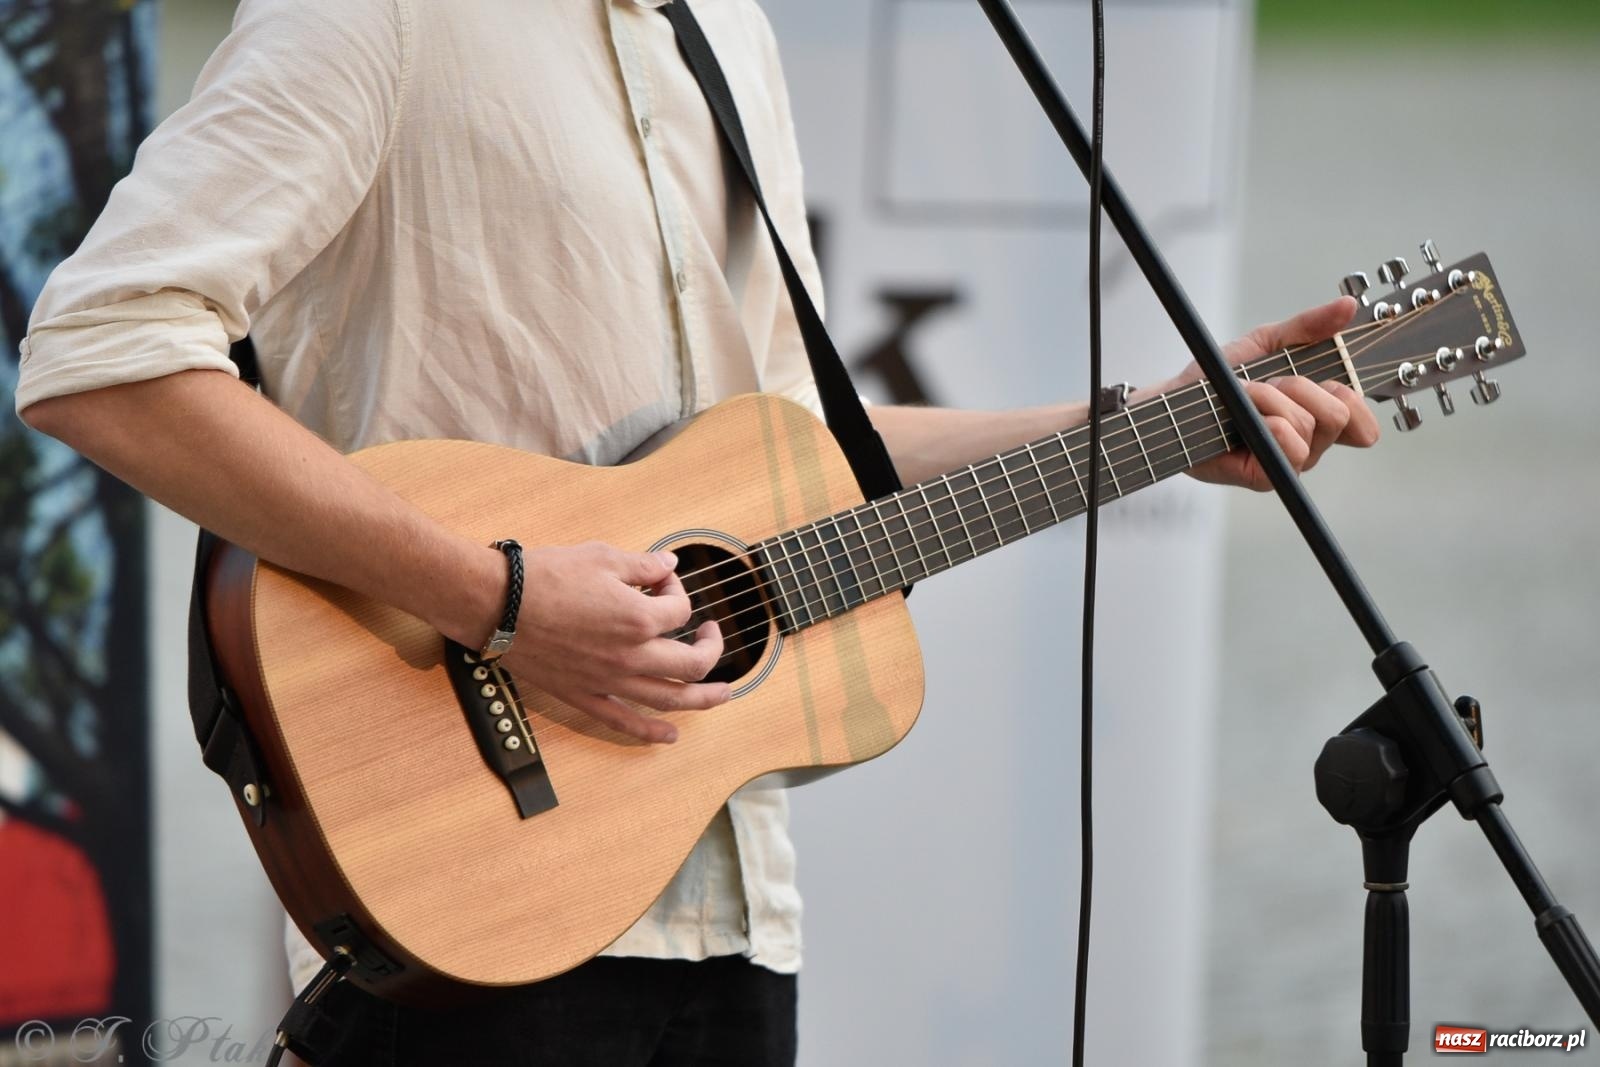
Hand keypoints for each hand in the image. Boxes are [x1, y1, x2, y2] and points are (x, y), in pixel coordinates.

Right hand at [495, 542, 726, 743]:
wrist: (495, 604)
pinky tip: (670, 736)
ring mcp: (608, 682)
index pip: (680, 611)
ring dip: (703, 699)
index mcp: (638, 619)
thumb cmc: (544, 577)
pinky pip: (624, 723)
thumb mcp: (601, 557)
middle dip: (711, 647)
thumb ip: (643, 565)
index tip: (661, 580)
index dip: (677, 591)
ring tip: (721, 694)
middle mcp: (631, 656)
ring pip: (670, 701)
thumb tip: (668, 565)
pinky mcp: (584, 696)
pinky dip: (650, 733)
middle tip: (711, 634)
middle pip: (693, 664)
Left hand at [1161, 296, 1380, 490]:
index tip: (1331, 380)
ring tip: (1245, 396)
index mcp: (1315, 418)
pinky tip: (1244, 416)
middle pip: (1339, 416)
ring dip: (1272, 399)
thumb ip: (1307, 328)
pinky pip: (1289, 450)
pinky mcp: (1265, 477)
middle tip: (1267, 383)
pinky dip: (1267, 421)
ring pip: (1309, 426)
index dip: (1357, 402)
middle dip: (1301, 387)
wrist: (1174, 400)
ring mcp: (1287, 463)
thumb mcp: (1266, 343)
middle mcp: (1308, 444)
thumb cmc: (1218, 379)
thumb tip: (1347, 306)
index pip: (1363, 427)